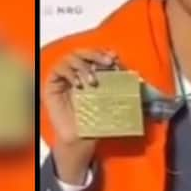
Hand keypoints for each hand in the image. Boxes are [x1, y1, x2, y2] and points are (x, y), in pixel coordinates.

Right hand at [42, 49, 117, 183]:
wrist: (82, 138)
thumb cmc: (98, 120)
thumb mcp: (113, 102)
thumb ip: (122, 89)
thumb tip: (138, 78)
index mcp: (91, 72)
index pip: (96, 54)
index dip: (104, 53)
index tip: (114, 58)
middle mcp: (77, 72)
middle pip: (83, 52)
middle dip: (96, 55)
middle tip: (107, 62)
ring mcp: (64, 77)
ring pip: (71, 58)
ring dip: (83, 66)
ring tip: (93, 81)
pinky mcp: (52, 84)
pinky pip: (58, 69)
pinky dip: (70, 73)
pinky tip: (79, 85)